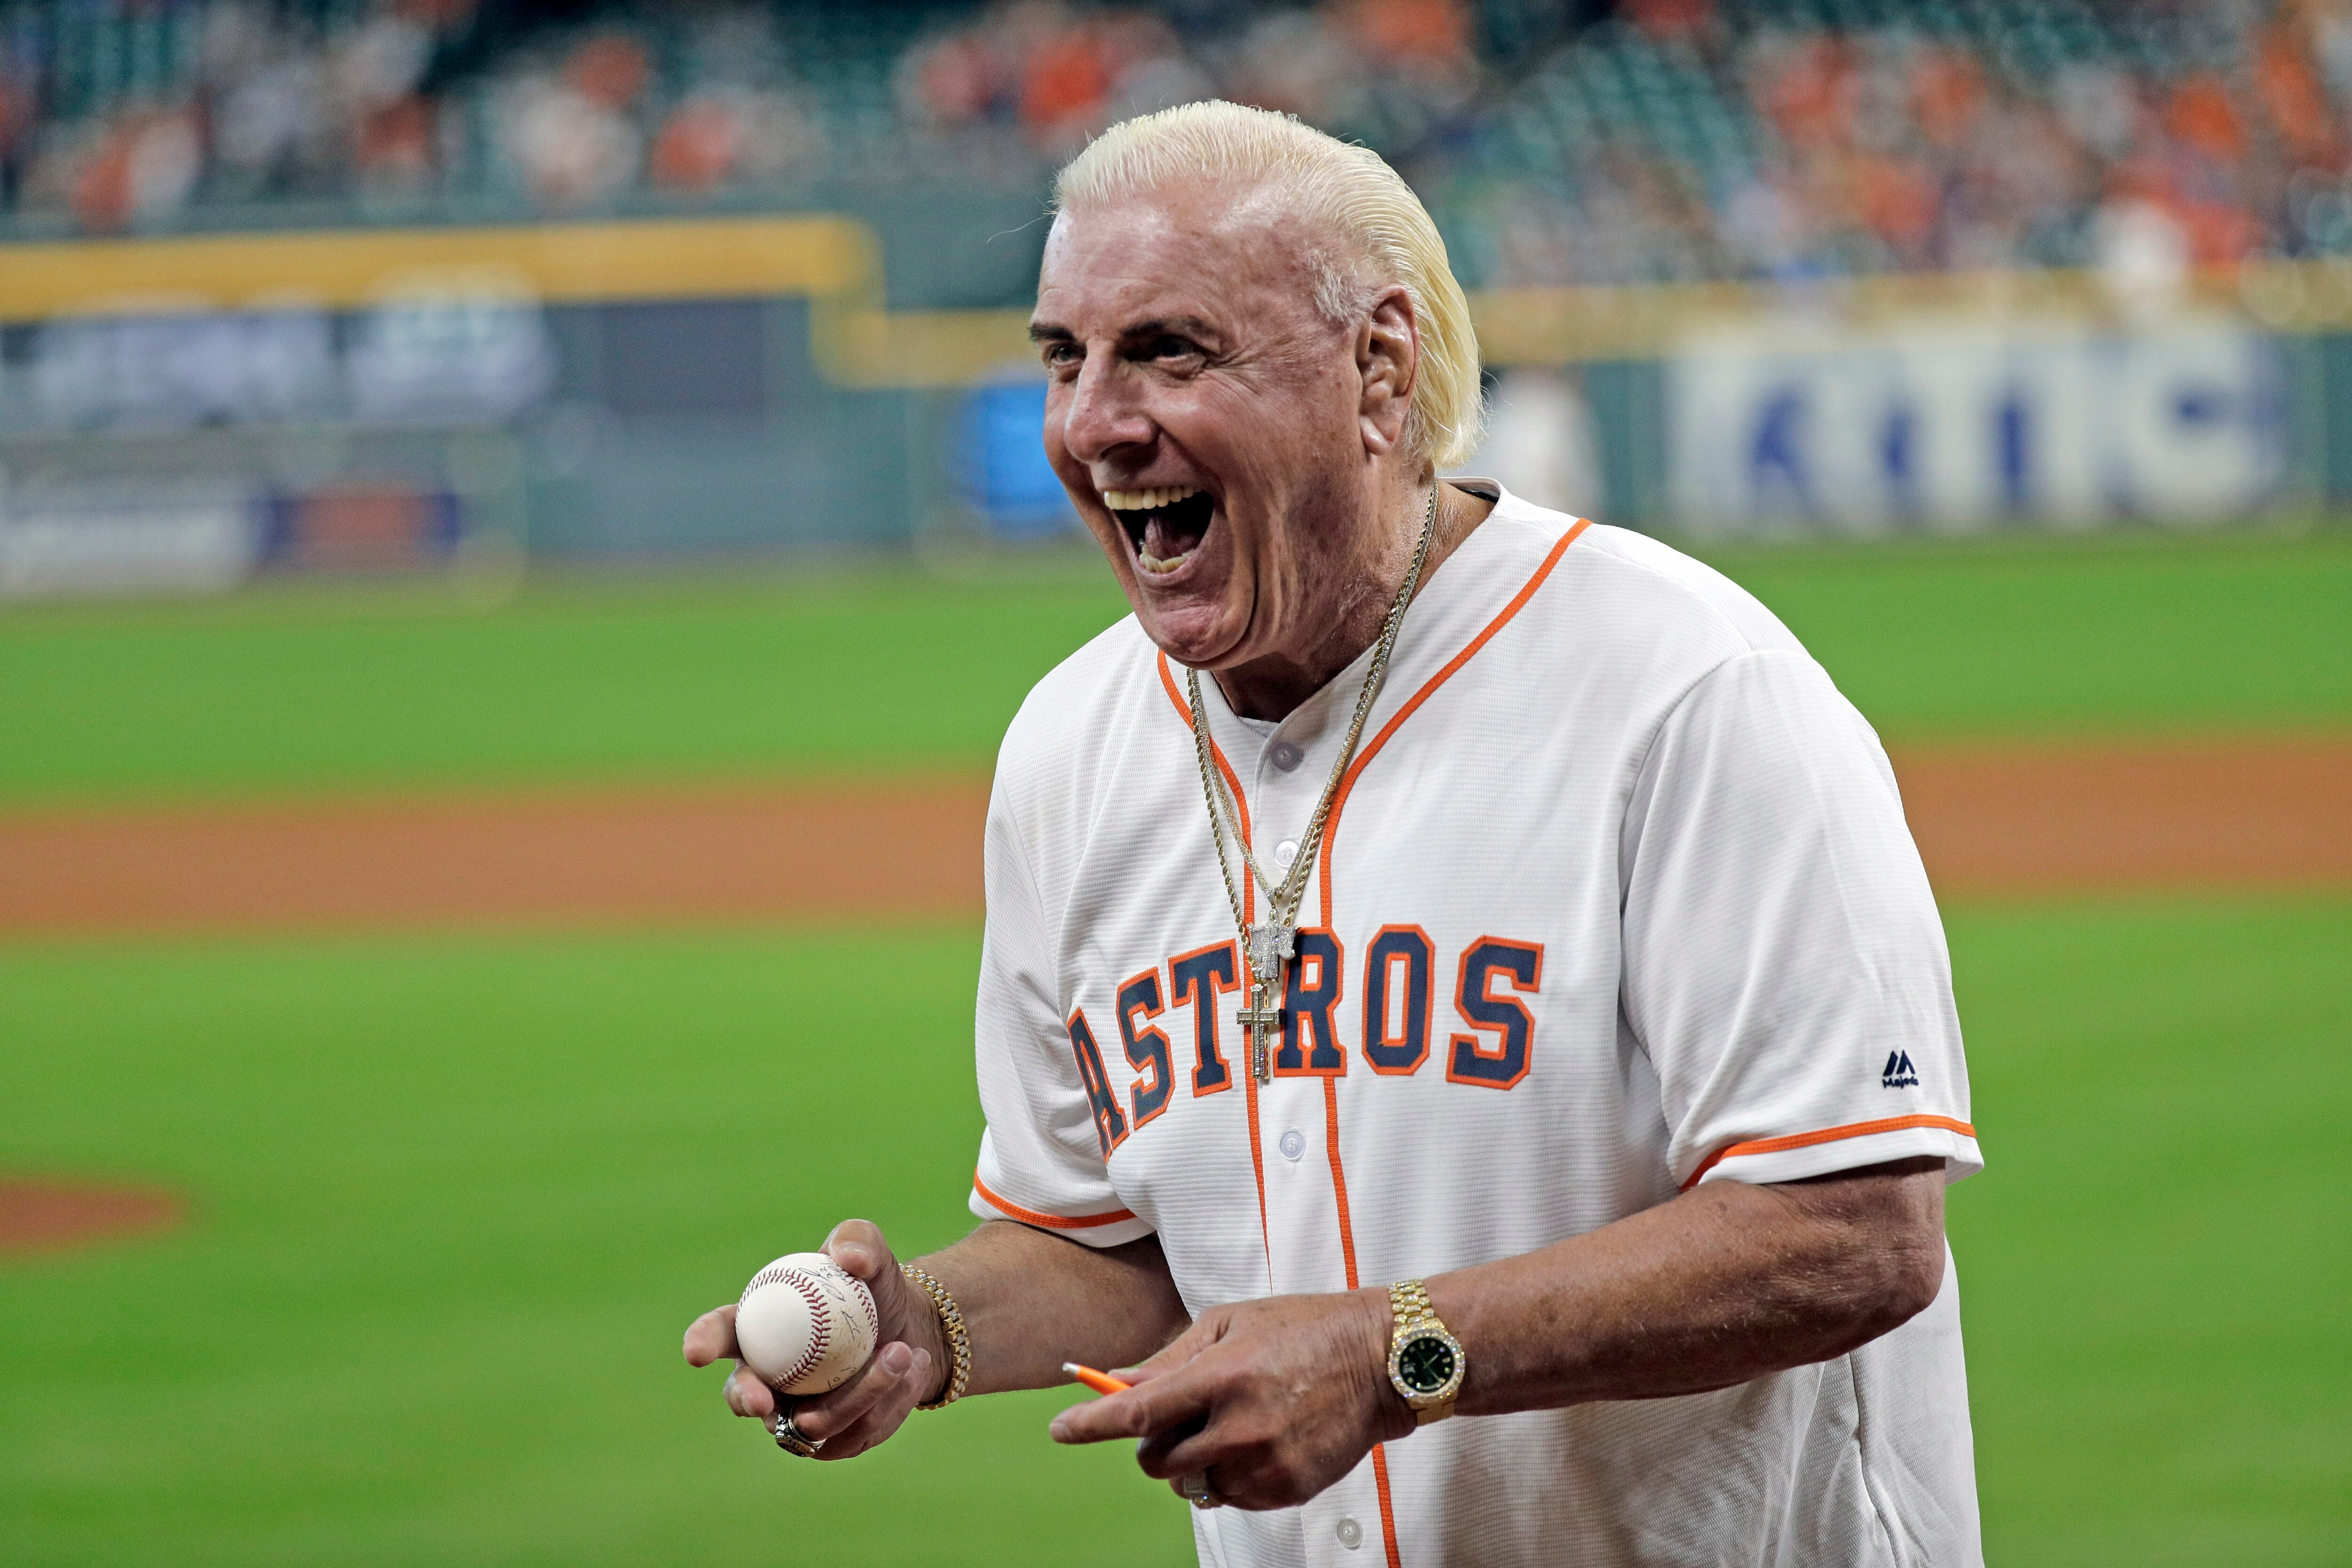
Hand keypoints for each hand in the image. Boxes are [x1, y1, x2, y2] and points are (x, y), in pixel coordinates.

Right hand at [681, 1219, 945, 1459]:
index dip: (703, 1342)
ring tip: (902, 1352)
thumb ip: (858, 1241)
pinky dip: (890, 1402)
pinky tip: (913, 1369)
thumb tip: (847, 1257)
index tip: (696, 1351)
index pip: (721, 1333)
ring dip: (861, 1392)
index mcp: (759, 1328)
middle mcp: (767, 1379)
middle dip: (748, 1399)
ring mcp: (796, 1416)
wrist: (914, 1332)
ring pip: (813, 1421)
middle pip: (745, 1396)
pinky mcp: (833, 1441)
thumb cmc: (875, 1290)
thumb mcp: (874, 1258)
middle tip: (769, 1400)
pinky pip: (854, 1434)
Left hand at [1047, 1288, 1410, 1509]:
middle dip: (1155, 1445)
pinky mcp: (1286, 1489)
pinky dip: (1229, 1475)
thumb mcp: (1231, 1324)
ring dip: (1193, 1462)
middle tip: (1181, 1417)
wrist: (1379, 1361)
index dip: (1092, 1425)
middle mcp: (1240, 1425)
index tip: (1061, 1431)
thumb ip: (1171, 1359)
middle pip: (1158, 1462)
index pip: (1139, 1412)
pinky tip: (1258, 1440)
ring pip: (1192, 1485)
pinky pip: (1230, 1497)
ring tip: (1230, 1424)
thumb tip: (1117, 1382)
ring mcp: (1265, 1463)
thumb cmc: (1301, 1330)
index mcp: (1222, 1375)